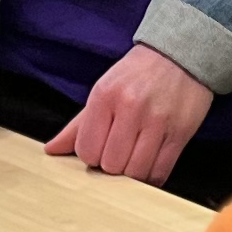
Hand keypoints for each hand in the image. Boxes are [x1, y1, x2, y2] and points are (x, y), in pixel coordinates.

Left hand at [49, 44, 214, 186]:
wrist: (180, 55)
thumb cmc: (137, 75)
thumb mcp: (103, 89)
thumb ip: (78, 125)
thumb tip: (51, 150)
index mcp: (105, 95)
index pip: (86, 150)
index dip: (91, 155)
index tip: (101, 147)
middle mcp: (130, 107)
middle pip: (110, 164)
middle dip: (112, 164)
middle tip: (119, 151)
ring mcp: (157, 121)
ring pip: (135, 172)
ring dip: (132, 172)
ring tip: (135, 156)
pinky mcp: (180, 133)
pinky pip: (160, 172)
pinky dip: (152, 176)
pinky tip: (150, 163)